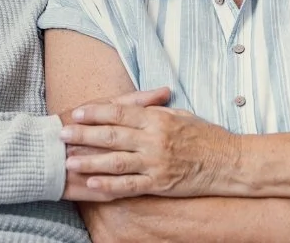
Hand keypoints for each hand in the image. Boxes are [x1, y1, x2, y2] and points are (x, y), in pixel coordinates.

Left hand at [60, 103, 235, 198]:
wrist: (228, 162)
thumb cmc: (205, 136)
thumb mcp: (181, 115)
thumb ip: (156, 110)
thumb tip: (136, 104)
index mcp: (157, 119)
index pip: (120, 113)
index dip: (96, 113)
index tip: (77, 113)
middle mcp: (154, 140)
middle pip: (112, 136)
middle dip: (84, 135)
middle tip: (62, 134)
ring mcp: (156, 163)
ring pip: (116, 161)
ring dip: (90, 162)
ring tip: (69, 161)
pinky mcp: (160, 183)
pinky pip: (130, 185)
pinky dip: (110, 185)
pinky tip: (92, 185)